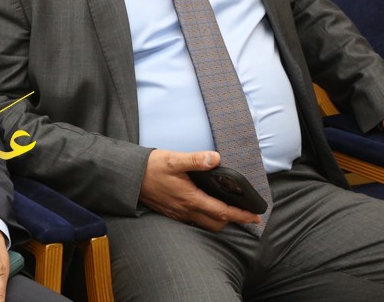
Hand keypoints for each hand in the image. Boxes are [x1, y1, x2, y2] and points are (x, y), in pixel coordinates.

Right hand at [139, 149, 260, 231]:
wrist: (128, 177)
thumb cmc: (151, 167)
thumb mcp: (174, 159)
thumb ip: (196, 160)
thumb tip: (216, 158)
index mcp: (191, 198)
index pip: (222, 212)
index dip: (241, 216)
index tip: (255, 217)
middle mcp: (186, 210)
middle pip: (216, 223)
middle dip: (231, 220)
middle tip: (242, 212)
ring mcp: (178, 214)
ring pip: (204, 224)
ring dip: (218, 220)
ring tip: (225, 209)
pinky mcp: (171, 213)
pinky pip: (193, 221)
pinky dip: (204, 217)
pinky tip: (204, 205)